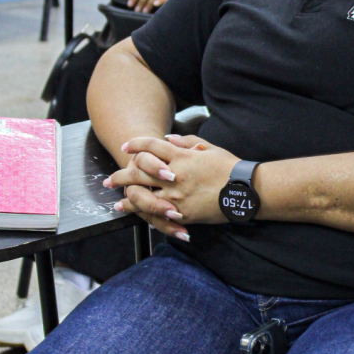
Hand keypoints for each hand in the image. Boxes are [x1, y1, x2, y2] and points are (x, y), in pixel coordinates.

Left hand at [105, 135, 238, 233]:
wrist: (244, 191)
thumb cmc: (229, 167)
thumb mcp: (209, 148)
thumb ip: (186, 142)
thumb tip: (168, 139)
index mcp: (181, 157)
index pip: (151, 146)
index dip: (135, 144)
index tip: (125, 147)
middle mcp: (174, 175)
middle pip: (139, 173)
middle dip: (121, 175)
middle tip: (109, 178)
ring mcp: (176, 195)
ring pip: (142, 196)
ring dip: (126, 198)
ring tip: (117, 200)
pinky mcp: (181, 213)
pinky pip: (157, 213)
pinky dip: (143, 213)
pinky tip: (135, 214)